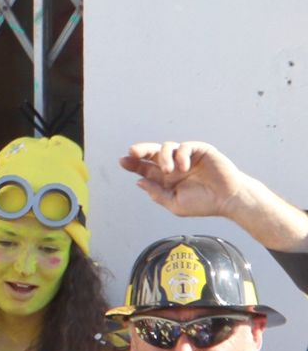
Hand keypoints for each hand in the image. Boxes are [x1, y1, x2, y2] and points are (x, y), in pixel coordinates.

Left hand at [121, 141, 253, 218]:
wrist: (228, 199)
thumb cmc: (203, 204)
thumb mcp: (174, 203)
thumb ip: (156, 193)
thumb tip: (139, 182)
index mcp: (165, 178)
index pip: (145, 168)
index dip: (133, 164)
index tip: (122, 161)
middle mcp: (173, 165)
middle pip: (151, 153)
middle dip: (140, 151)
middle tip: (132, 152)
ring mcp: (186, 157)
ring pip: (166, 147)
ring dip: (163, 157)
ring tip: (168, 171)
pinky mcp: (200, 150)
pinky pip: (184, 146)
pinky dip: (180, 155)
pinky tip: (182, 168)